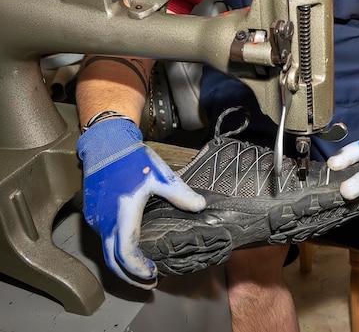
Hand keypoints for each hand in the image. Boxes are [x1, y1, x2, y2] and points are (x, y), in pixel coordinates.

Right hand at [77, 118, 205, 288]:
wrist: (106, 143)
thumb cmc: (132, 159)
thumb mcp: (160, 175)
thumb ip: (180, 194)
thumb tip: (201, 207)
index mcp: (122, 215)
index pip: (126, 254)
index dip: (138, 269)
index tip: (154, 274)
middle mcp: (104, 221)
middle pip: (112, 261)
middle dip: (130, 276)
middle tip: (150, 282)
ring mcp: (95, 218)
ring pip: (106, 250)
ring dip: (123, 263)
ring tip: (142, 268)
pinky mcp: (92, 213)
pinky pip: (103, 238)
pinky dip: (116, 250)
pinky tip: (130, 247)